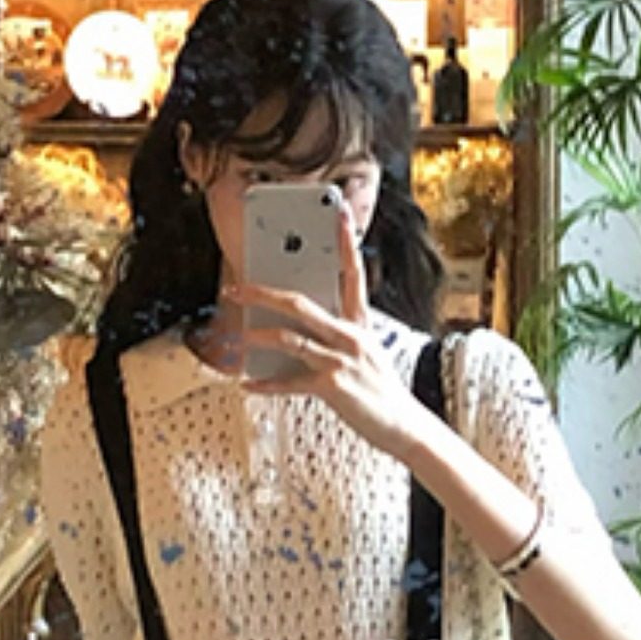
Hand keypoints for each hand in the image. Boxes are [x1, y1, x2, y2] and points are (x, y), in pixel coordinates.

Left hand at [217, 214, 418, 456]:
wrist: (403, 426)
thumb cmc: (380, 390)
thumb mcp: (366, 353)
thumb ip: (338, 336)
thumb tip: (299, 328)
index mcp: (360, 323)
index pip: (352, 273)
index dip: (347, 241)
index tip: (340, 213)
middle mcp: (351, 336)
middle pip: (300, 303)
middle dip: (263, 293)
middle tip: (237, 287)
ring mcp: (341, 361)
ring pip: (291, 338)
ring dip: (259, 337)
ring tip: (239, 338)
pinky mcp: (332, 387)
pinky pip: (289, 382)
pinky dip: (265, 385)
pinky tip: (247, 384)